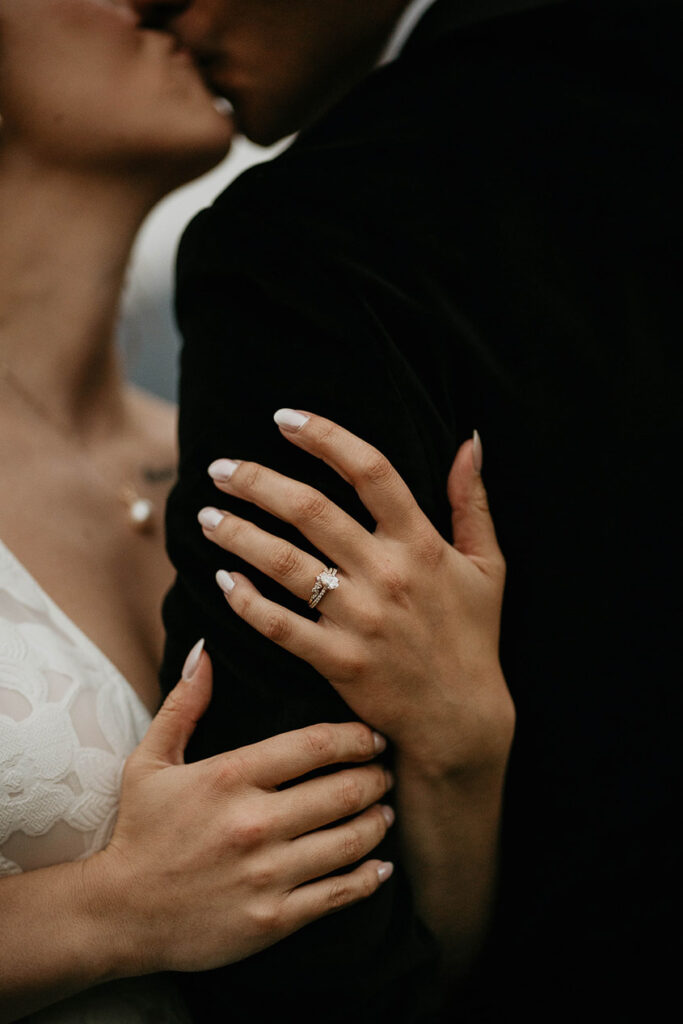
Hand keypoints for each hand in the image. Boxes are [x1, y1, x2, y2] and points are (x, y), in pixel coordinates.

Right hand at [86, 643, 393, 976]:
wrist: (120, 914)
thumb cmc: (140, 831)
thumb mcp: (150, 761)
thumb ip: (184, 704)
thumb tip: (205, 650)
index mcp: (230, 777)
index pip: (315, 745)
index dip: (356, 737)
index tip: (372, 737)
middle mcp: (254, 823)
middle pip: (343, 789)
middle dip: (376, 777)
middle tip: (386, 772)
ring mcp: (266, 874)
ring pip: (350, 840)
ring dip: (378, 822)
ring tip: (386, 812)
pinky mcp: (274, 919)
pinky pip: (339, 894)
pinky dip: (369, 878)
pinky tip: (381, 866)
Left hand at [199, 411, 513, 776]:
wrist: (461, 720)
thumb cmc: (473, 637)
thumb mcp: (487, 566)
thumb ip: (474, 502)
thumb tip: (470, 442)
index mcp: (421, 543)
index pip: (370, 471)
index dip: (325, 437)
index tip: (285, 418)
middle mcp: (387, 574)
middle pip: (309, 509)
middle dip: (256, 481)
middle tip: (220, 468)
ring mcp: (360, 619)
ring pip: (283, 563)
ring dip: (237, 534)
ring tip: (207, 516)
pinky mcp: (338, 661)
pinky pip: (278, 625)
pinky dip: (245, 601)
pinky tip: (222, 580)